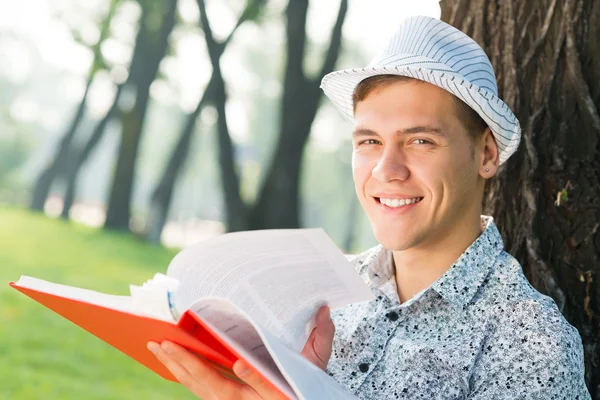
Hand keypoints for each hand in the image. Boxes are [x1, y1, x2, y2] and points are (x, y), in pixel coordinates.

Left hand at [147, 305, 335, 398]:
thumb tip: (325, 310)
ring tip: (157, 347)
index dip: (252, 378)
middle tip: (165, 343)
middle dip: (189, 365)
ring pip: (200, 389)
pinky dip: (181, 374)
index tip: (240, 362)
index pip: (264, 387)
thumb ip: (320, 340)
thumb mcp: (315, 367)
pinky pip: (197, 389)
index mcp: (273, 393)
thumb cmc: (300, 388)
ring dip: (177, 368)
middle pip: (217, 388)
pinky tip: (167, 360)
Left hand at [148, 340, 285, 399]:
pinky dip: (185, 374)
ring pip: (190, 384)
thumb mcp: (275, 392)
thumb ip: (257, 379)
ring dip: (173, 367)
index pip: (202, 373)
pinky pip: (197, 386)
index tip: (166, 343)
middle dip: (169, 360)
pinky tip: (180, 366)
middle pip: (189, 379)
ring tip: (159, 352)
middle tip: (151, 343)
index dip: (183, 357)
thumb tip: (238, 363)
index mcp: (232, 395)